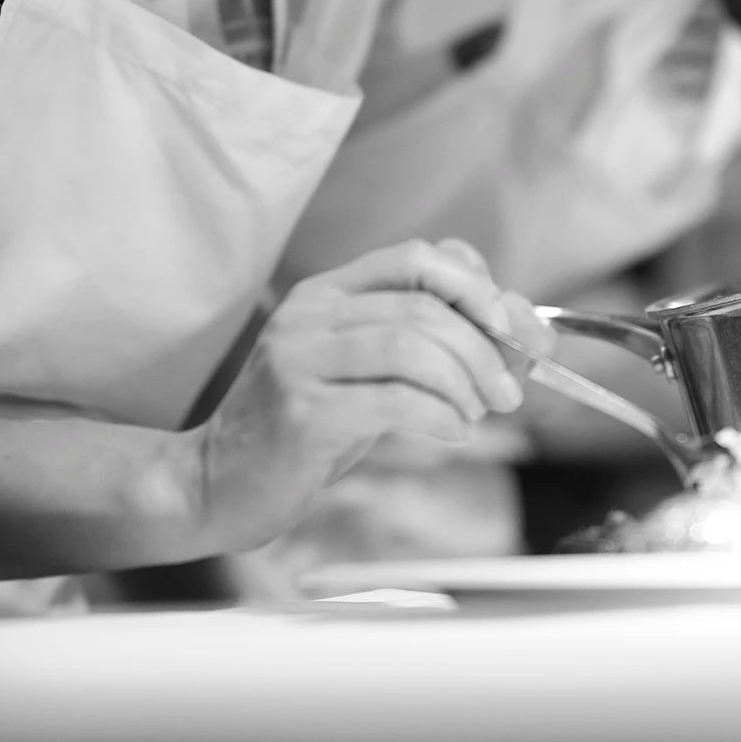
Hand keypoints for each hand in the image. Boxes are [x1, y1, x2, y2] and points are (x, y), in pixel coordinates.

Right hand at [182, 238, 549, 552]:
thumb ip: (429, 341)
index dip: (479, 288)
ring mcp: (299, 360)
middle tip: (510, 391)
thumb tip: (522, 326)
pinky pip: (393, 400)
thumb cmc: (307, 426)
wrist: (218, 484)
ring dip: (464, 383)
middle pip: (424, 306)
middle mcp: (310, 314)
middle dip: (485, 348)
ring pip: (411, 346)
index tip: (517, 331)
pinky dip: (440, 415)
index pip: (418, 257)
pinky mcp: (301, 413)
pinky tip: (452, 432)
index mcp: (328, 292)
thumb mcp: (368, 371)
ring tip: (477, 414)